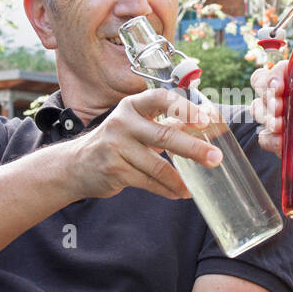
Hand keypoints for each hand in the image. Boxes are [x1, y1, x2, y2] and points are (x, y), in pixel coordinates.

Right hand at [66, 88, 220, 200]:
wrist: (77, 164)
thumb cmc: (118, 141)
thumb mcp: (137, 125)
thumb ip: (167, 123)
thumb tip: (207, 123)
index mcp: (133, 105)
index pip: (161, 99)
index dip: (185, 108)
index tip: (206, 119)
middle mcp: (123, 122)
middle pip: (164, 135)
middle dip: (193, 148)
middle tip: (215, 158)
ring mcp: (116, 146)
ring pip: (157, 166)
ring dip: (180, 179)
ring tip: (194, 187)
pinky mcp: (114, 169)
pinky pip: (148, 182)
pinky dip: (166, 189)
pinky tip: (178, 192)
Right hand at [250, 59, 292, 172]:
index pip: (281, 70)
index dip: (274, 74)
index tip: (279, 86)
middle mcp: (291, 98)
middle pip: (262, 87)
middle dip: (266, 95)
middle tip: (278, 107)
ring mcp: (284, 119)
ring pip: (259, 109)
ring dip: (263, 115)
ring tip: (278, 125)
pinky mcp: (281, 141)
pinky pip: (264, 137)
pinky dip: (269, 139)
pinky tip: (280, 142)